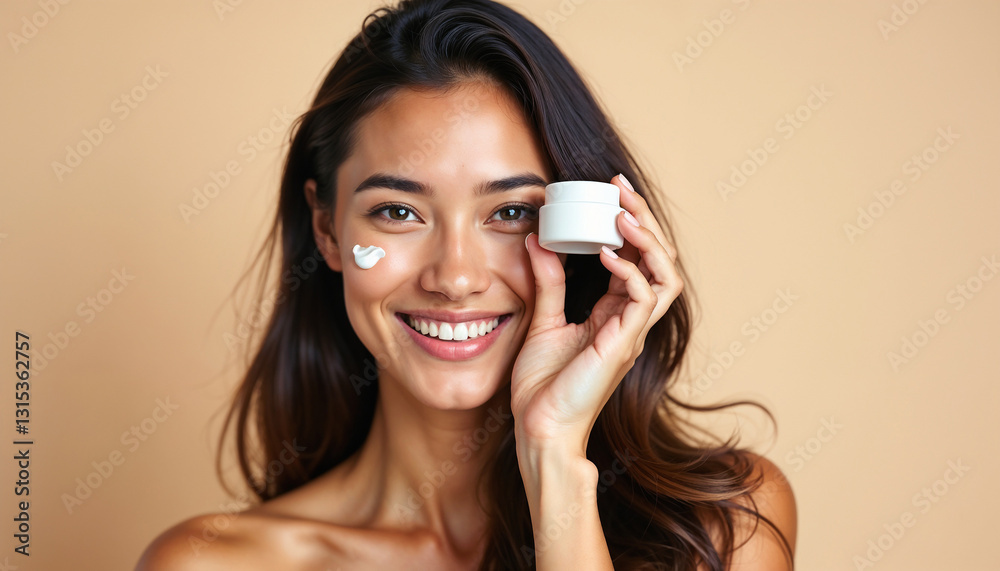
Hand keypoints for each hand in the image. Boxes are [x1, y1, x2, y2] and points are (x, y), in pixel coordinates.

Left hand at [510, 174, 683, 455]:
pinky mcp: (623, 344)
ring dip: (648, 240)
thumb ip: (547, 283)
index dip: (631, 225)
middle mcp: (630, 321)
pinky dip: (631, 270)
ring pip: (665, 276)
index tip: (611, 193)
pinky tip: (609, 253)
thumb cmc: (542, 386)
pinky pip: (642, 298)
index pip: (637, 260)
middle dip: (644, 220)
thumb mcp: (542, 321)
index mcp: (615, 314)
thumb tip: (539, 241)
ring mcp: (631, 333)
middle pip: (659, 261)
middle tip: (621, 189)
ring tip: (624, 213)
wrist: (540, 428)